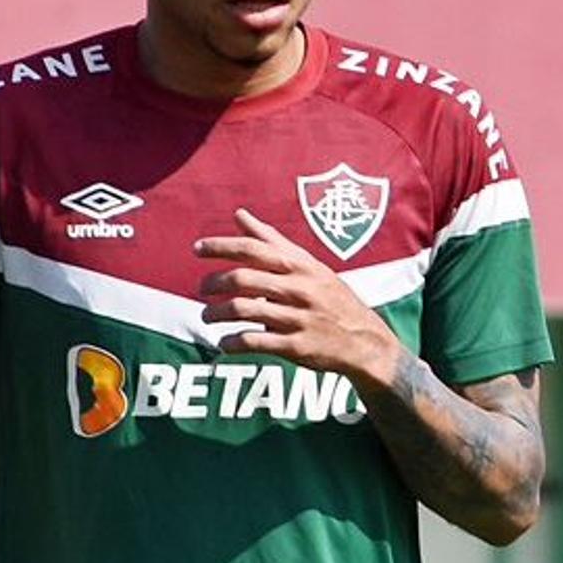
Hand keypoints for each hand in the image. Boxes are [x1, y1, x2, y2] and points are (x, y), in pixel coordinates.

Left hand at [195, 207, 405, 388]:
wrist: (366, 341)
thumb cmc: (332, 298)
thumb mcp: (309, 265)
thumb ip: (272, 241)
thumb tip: (240, 215)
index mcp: (300, 266)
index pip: (253, 249)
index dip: (221, 246)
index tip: (197, 249)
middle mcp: (299, 289)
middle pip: (243, 278)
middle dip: (214, 283)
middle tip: (202, 289)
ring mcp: (298, 318)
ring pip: (244, 310)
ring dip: (216, 313)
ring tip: (207, 316)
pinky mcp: (297, 347)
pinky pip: (255, 342)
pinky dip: (233, 342)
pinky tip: (224, 343)